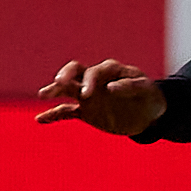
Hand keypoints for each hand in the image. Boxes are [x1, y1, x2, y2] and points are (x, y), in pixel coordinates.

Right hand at [37, 59, 166, 135]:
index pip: (96, 70)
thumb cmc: (150, 97)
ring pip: (68, 89)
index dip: (91, 80)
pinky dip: (53, 115)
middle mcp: (96, 80)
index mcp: (111, 71)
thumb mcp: (147, 91)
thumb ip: (132, 86)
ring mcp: (89, 96)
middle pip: (76, 72)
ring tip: (43, 95)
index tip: (90, 94)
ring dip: (55, 90)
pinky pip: (66, 112)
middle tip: (61, 83)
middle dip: (67, 76)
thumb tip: (111, 87)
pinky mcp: (86, 112)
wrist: (150, 115)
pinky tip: (40, 120)